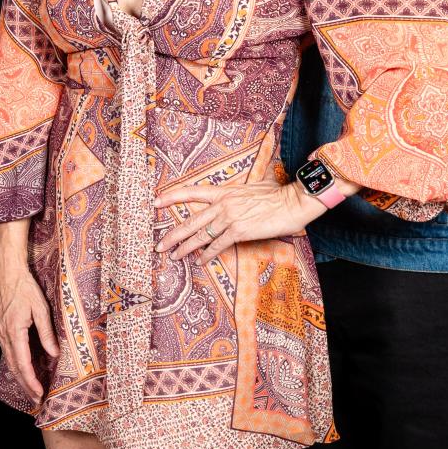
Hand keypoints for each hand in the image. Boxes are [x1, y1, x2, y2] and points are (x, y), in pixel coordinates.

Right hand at [0, 261, 56, 401]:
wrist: (6, 270)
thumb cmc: (25, 286)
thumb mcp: (41, 308)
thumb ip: (46, 333)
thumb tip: (54, 354)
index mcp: (14, 331)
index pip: (22, 363)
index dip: (31, 381)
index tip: (39, 394)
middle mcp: (3, 334)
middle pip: (13, 366)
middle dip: (25, 385)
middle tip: (36, 399)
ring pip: (8, 360)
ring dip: (19, 376)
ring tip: (30, 388)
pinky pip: (6, 350)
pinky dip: (14, 363)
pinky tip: (21, 368)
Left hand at [155, 178, 327, 264]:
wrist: (292, 202)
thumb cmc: (277, 195)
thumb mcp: (252, 187)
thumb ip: (239, 194)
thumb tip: (238, 196)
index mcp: (223, 192)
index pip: (191, 192)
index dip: (171, 197)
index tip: (155, 202)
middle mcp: (222, 204)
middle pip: (190, 221)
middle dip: (172, 235)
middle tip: (159, 244)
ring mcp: (229, 218)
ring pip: (200, 235)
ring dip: (185, 248)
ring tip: (173, 256)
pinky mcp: (239, 231)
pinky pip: (218, 245)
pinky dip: (207, 254)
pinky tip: (199, 261)